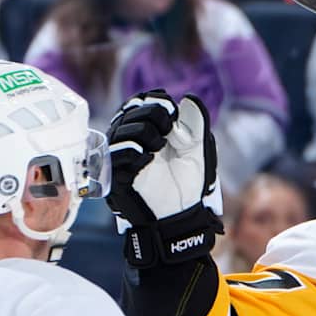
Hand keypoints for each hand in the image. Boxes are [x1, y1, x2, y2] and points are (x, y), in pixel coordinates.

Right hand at [107, 90, 224, 267]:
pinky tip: (149, 159)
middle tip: (168, 131)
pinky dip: (136, 152)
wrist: (181, 217)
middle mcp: (130, 141)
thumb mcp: (198, 151)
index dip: (154, 101)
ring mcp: (122, 159)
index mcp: (147, 131)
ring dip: (146, 133)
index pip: (139, 102)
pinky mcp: (118, 176)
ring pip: (123, 130)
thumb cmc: (188, 186)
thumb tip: (189, 99)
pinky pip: (118, 154)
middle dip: (153, 114)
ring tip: (159, 149)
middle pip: (129, 111)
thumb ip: (195, 124)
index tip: (171, 113)